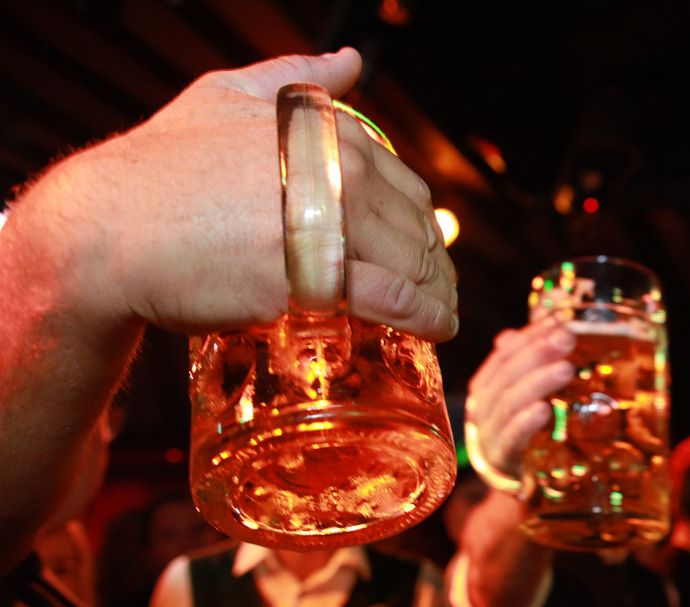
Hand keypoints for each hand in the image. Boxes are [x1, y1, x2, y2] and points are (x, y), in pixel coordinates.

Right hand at [34, 49, 456, 339]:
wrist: (109, 230)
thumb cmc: (161, 167)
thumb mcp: (225, 95)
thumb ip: (298, 76)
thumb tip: (351, 59)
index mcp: (328, 133)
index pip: (405, 185)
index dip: (420, 222)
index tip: (424, 247)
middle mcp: (341, 174)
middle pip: (417, 228)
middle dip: (434, 262)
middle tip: (438, 288)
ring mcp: (333, 227)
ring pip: (414, 265)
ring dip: (438, 292)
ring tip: (444, 312)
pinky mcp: (316, 281)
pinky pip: (394, 300)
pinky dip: (427, 315)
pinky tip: (440, 327)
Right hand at [464, 321, 576, 486]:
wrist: (520, 491)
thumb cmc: (528, 437)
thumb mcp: (530, 396)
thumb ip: (534, 361)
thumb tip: (546, 316)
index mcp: (486, 390)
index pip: (503, 356)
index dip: (528, 337)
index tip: (558, 322)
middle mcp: (481, 411)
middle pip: (504, 376)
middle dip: (536, 354)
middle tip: (567, 339)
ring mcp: (488, 438)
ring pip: (507, 405)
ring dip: (536, 383)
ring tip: (565, 369)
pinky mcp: (502, 465)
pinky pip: (510, 440)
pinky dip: (525, 423)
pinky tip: (544, 410)